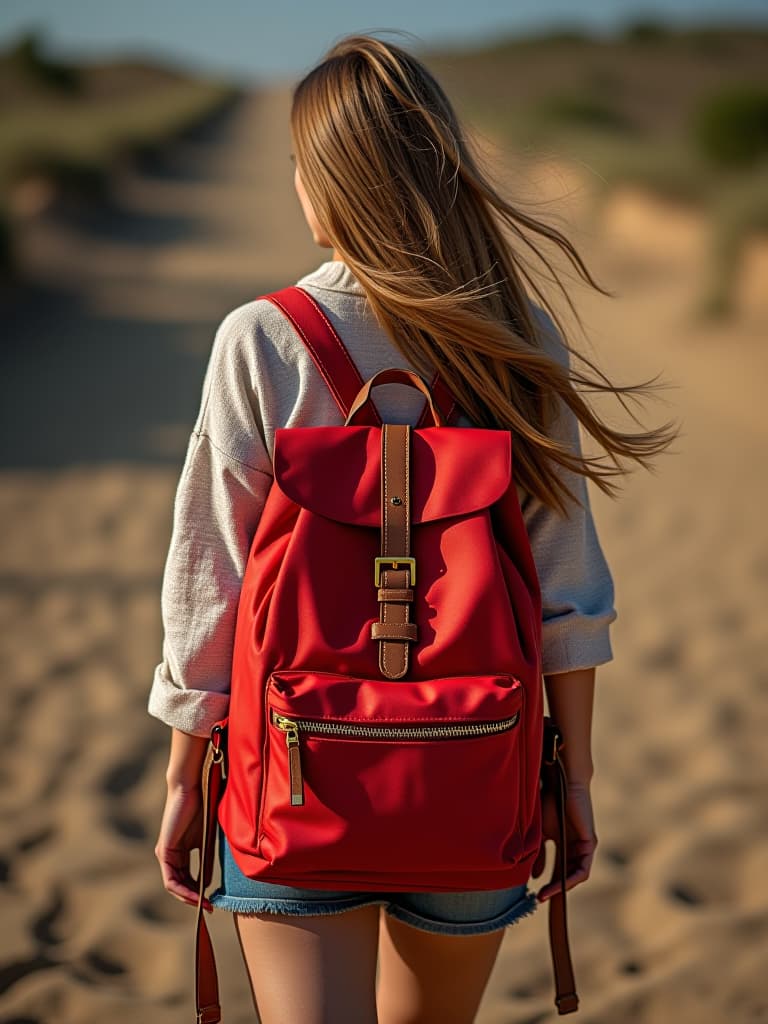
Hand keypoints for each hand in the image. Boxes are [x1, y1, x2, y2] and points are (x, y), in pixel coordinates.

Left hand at [154, 782, 212, 911]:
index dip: (198, 892)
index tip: (212, 901)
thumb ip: (206, 860)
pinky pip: (171, 879)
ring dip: (189, 898)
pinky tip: (196, 894)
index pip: (186, 878)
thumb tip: (207, 884)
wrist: (192, 787)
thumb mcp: (207, 839)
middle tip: (210, 907)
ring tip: (204, 905)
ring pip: (174, 885)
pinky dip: (183, 890)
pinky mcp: (164, 851)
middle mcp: (170, 855)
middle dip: (194, 899)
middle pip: (180, 884)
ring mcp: (165, 853)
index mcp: (179, 851)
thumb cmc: (202, 806)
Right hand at [531, 779, 596, 902]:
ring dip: (562, 886)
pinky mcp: (590, 844)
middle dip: (554, 889)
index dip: (548, 884)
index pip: (559, 871)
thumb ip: (539, 855)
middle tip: (539, 898)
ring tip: (546, 893)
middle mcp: (577, 849)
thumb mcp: (541, 834)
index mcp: (565, 846)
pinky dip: (573, 878)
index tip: (535, 894)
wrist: (562, 785)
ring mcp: (585, 847)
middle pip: (567, 876)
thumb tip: (533, 877)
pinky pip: (584, 869)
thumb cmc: (550, 803)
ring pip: (576, 875)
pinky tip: (561, 884)